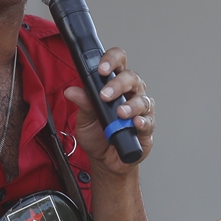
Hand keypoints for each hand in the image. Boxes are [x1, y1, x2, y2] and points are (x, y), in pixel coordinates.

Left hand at [63, 47, 154, 175]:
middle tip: (105, 95)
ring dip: (130, 105)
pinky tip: (135, 123)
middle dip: (118, 84)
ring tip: (120, 113)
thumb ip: (82, 103)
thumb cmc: (97, 134)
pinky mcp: (147, 127)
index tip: (101, 69)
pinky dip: (142, 121)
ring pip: (142, 100)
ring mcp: (141, 110)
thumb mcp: (84, 118)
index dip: (111, 60)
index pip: (118, 62)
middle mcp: (131, 93)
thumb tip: (71, 91)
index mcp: (115, 84)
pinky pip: (149, 121)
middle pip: (132, 78)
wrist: (104, 159)